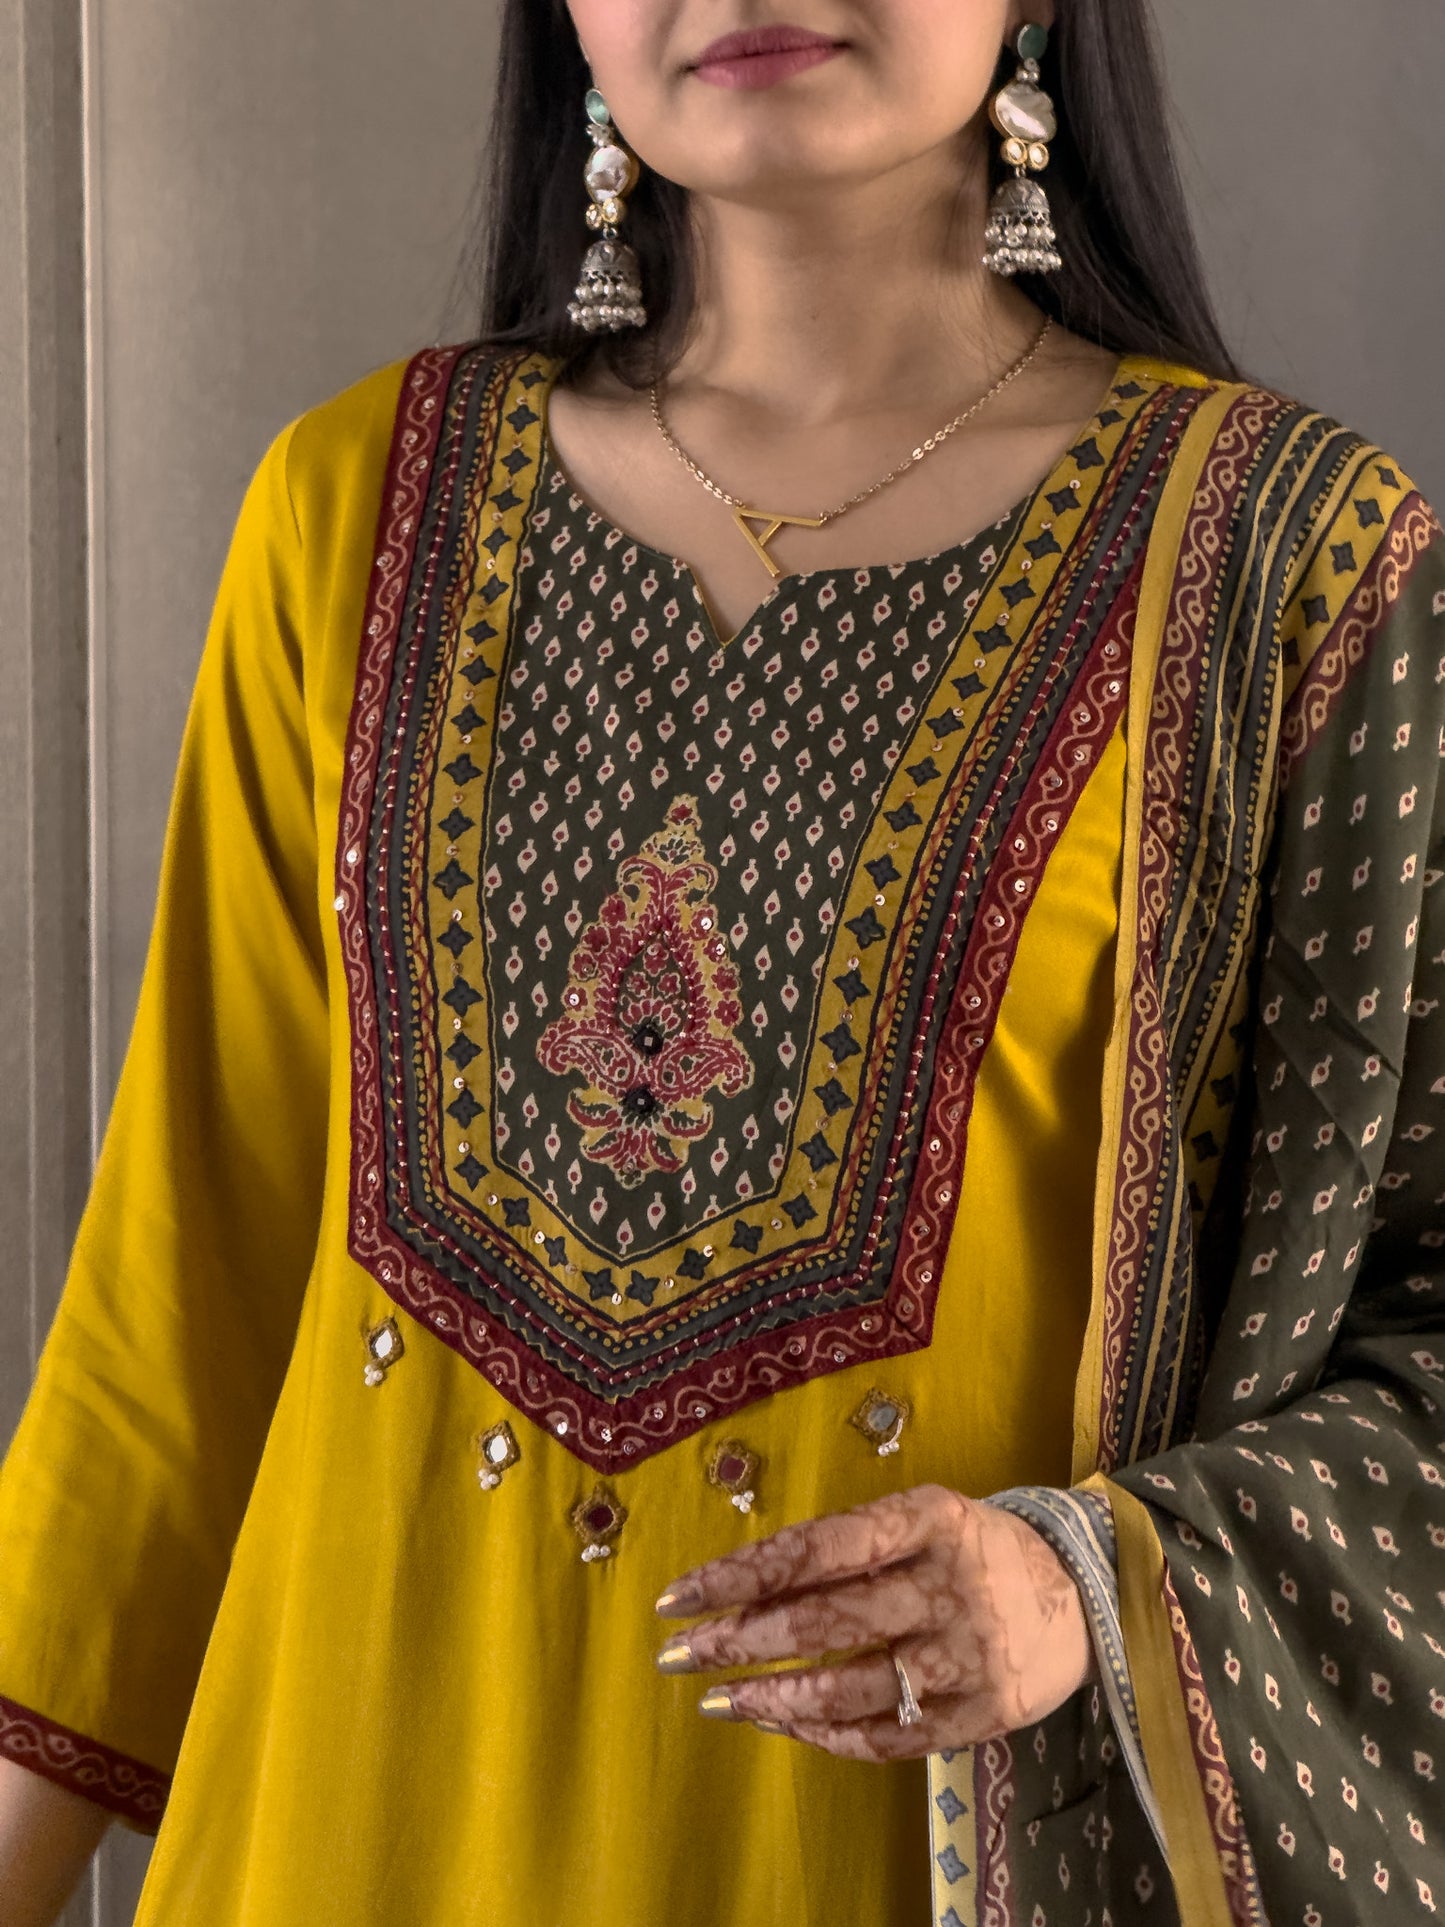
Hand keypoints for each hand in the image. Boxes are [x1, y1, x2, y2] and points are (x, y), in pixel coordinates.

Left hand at [653, 1483, 1096, 1759]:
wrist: (1085, 1591)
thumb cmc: (973, 1549)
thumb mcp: (922, 1519)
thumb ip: (848, 1546)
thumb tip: (741, 1589)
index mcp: (930, 1518)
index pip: (819, 1546)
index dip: (743, 1573)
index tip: (678, 1596)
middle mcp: (950, 1583)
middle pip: (828, 1619)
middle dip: (740, 1641)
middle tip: (678, 1656)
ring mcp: (971, 1654)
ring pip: (851, 1688)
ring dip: (772, 1697)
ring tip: (719, 1700)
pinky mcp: (987, 1714)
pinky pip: (890, 1737)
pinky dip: (827, 1734)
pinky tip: (783, 1722)